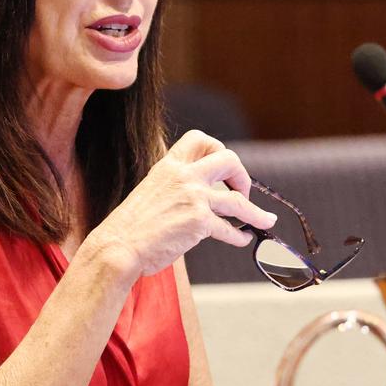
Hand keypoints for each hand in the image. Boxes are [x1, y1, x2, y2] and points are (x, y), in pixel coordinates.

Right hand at [87, 130, 277, 276]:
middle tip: (243, 192)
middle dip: (242, 177)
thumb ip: (175, 187)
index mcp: (169, 165)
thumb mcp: (151, 191)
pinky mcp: (199, 222)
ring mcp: (194, 198)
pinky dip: (241, 236)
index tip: (222, 167)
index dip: (217, 149)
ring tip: (266, 220)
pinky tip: (243, 239)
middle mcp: (184, 176)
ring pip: (238, 201)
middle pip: (228, 160)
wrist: (119, 246)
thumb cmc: (131, 226)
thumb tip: (199, 195)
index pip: (200, 139)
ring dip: (256, 213)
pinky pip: (230, 228)